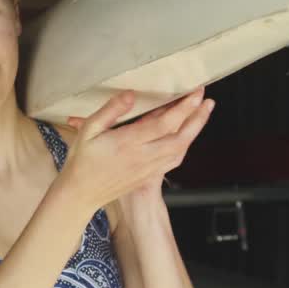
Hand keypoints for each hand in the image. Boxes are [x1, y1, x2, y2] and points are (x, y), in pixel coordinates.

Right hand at [60, 89, 213, 211]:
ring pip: (180, 149)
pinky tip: (187, 137)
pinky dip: (184, 146)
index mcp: (129, 143)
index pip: (164, 123)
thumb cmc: (82, 161)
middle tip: (207, 100)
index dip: (183, 107)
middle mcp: (143, 157)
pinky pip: (173, 160)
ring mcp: (148, 168)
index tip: (194, 93)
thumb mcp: (88, 130)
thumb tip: (131, 95)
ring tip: (202, 114)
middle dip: (197, 117)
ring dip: (194, 131)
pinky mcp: (148, 176)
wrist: (81, 194)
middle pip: (180, 137)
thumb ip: (110, 111)